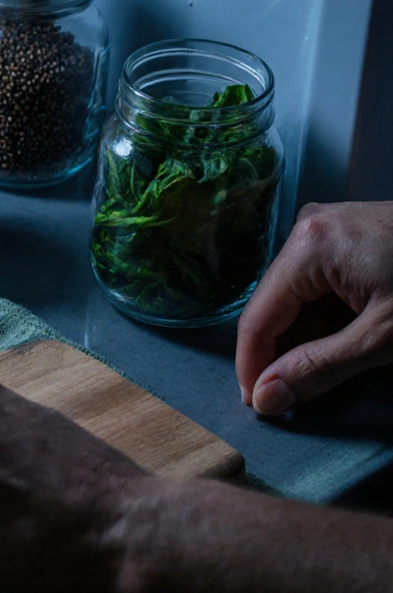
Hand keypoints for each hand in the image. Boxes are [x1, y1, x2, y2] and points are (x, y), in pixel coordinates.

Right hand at [236, 201, 392, 414]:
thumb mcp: (383, 340)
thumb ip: (318, 369)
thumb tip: (265, 398)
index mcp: (308, 245)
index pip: (259, 317)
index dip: (254, 367)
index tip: (259, 408)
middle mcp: (308, 227)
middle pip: (276, 304)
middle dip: (285, 352)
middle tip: (298, 396)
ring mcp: (328, 226)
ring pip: (297, 296)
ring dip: (308, 337)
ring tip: (332, 368)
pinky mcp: (347, 232)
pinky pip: (319, 281)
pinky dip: (329, 316)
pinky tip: (349, 340)